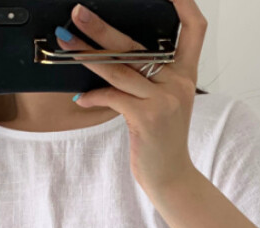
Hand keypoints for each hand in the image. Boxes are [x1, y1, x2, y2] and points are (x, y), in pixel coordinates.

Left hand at [55, 0, 206, 193]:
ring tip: (66, 44)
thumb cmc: (160, 141)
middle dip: (103, 27)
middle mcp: (178, 82)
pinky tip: (80, 97)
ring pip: (120, 68)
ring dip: (87, 55)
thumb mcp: (162, 104)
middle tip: (78, 13)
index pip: (194, 27)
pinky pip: (113, 97)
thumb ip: (148, 80)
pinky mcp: (147, 117)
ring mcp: (164, 99)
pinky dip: (93, 96)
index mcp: (186, 74)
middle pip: (138, 44)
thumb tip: (111, 59)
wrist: (170, 177)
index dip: (183, 2)